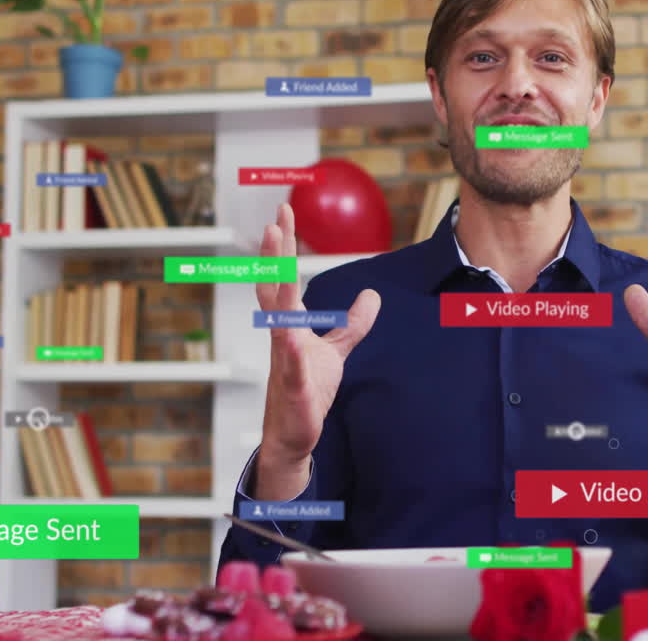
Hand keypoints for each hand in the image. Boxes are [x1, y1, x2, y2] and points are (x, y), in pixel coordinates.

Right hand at [256, 203, 380, 476]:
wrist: (293, 434)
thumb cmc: (308, 389)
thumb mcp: (337, 350)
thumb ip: (353, 323)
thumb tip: (372, 294)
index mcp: (290, 324)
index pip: (285, 278)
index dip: (285, 247)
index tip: (284, 213)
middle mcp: (282, 336)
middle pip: (276, 289)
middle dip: (277, 256)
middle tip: (276, 221)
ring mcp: (284, 360)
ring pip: (278, 320)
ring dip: (278, 292)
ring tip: (280, 263)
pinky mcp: (293, 387)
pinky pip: (290, 366)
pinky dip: (289, 350)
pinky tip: (290, 336)